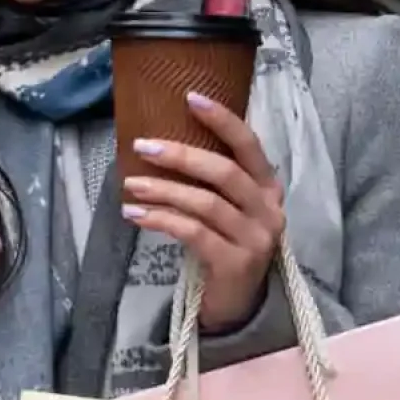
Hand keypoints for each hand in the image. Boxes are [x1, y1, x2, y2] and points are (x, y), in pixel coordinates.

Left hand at [121, 91, 285, 330]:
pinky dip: (160, 219)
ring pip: (205, 203)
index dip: (223, 120)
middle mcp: (269, 210)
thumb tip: (161, 141)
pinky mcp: (236, 263)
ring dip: (163, 190)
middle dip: (181, 155)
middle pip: (225, 172)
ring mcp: (256, 239)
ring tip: (130, 183)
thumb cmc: (225, 243)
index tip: (190, 97)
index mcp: (268, 188)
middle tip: (142, 146)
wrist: (238, 303)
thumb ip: (210, 179)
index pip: (250, 145)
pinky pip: (193, 232)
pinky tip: (136, 213)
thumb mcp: (227, 207)